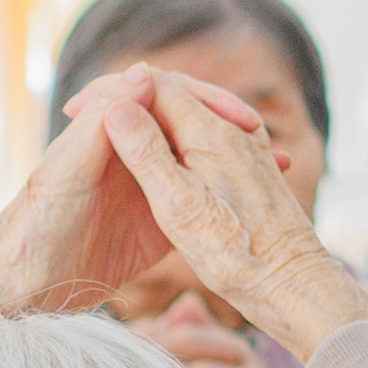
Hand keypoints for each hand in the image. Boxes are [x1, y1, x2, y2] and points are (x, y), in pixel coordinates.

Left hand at [0, 65, 255, 318]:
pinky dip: (228, 196)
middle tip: (269, 143)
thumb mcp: (70, 171)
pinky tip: (258, 202)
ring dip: (237, 158)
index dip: (207, 100)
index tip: (241, 118)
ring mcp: (146, 187)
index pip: (167, 95)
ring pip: (201, 158)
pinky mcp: (157, 223)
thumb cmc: (35, 225)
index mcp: (110, 129)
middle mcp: (132, 152)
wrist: (23, 288)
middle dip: (232, 127)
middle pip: (191, 123)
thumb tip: (147, 74)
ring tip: (277, 166)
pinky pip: (199, 200)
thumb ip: (104, 123)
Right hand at [94, 74, 367, 360]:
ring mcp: (246, 150)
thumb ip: (146, 152)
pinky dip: (176, 142)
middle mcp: (234, 132)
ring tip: (116, 134)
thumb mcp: (177, 204)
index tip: (76, 108)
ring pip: (192, 117)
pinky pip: (206, 140)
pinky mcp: (251, 171)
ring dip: (153, 121)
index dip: (114, 93)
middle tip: (86, 113)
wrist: (291, 282)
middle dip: (133, 101)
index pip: (157, 86)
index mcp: (211, 132)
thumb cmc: (232, 251)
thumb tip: (120, 104)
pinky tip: (162, 161)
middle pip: (176, 96)